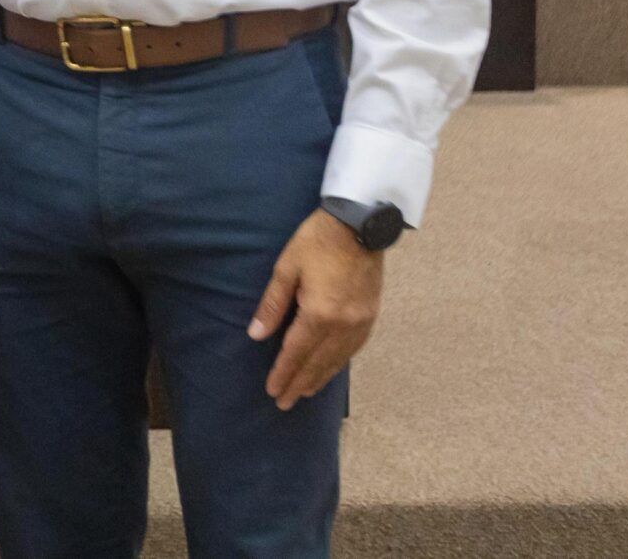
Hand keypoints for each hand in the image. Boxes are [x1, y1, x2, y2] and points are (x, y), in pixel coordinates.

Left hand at [248, 208, 384, 409]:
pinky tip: (331, 368)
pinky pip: (353, 349)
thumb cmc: (317, 242)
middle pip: (318, 363)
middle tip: (285, 403)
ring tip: (305, 392)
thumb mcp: (287, 268)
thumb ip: (272, 304)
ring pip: (337, 360)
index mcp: (319, 314)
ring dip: (320, 378)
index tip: (273, 391)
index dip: (283, 374)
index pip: (296, 353)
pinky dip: (339, 363)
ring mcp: (361, 323)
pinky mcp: (371, 316)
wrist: (360, 225)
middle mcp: (343, 325)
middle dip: (299, 384)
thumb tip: (256, 334)